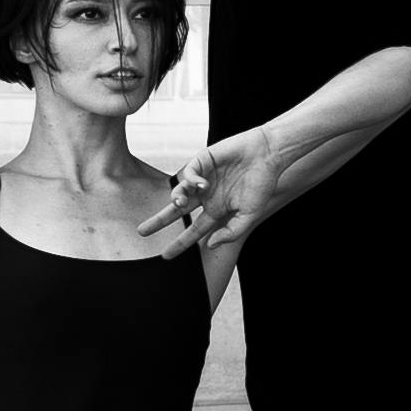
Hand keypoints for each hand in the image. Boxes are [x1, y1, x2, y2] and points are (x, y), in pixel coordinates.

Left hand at [140, 127, 276, 253]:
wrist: (268, 154)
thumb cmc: (262, 184)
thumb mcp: (249, 215)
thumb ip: (231, 232)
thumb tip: (210, 244)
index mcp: (217, 210)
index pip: (194, 230)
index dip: (181, 244)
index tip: (166, 256)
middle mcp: (207, 196)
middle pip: (178, 211)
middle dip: (160, 221)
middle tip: (142, 231)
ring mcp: (204, 178)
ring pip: (180, 191)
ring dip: (176, 198)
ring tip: (178, 202)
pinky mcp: (203, 161)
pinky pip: (188, 173)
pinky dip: (191, 179)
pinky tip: (201, 183)